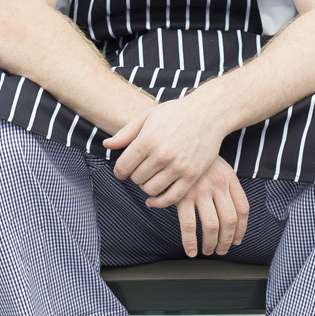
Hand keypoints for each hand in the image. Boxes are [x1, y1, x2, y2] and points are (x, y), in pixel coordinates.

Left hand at [104, 96, 228, 206]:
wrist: (208, 113)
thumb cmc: (176, 113)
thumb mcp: (147, 116)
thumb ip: (126, 133)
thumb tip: (106, 145)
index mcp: (148, 140)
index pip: (123, 167)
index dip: (119, 171)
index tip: (122, 171)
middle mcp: (162, 155)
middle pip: (136, 179)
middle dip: (134, 176)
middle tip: (139, 170)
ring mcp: (178, 167)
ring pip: (151, 190)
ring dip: (146, 187)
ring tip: (149, 178)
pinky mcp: (192, 176)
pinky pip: (171, 198)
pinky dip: (159, 202)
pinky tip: (154, 199)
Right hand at [172, 157, 248, 257]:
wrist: (177, 138)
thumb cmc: (197, 157)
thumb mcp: (218, 165)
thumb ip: (227, 186)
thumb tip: (234, 217)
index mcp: (229, 177)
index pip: (243, 209)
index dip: (241, 229)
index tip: (236, 240)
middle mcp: (217, 184)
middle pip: (229, 221)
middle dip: (226, 241)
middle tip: (221, 250)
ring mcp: (200, 190)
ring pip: (212, 226)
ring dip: (211, 244)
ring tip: (207, 250)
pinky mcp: (182, 195)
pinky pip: (189, 226)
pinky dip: (190, 242)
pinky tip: (191, 250)